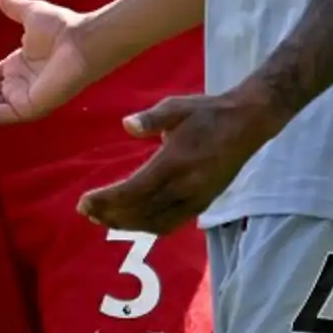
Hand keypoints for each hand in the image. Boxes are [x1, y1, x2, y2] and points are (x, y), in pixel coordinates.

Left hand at [81, 87, 277, 238]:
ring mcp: (198, 198)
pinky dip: (147, 226)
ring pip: (156, 223)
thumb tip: (127, 125)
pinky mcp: (204, 203)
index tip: (83, 201)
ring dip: (126, 224)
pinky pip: (171, 224)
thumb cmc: (208, 112)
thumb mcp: (177, 106)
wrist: (249, 122)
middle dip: (110, 214)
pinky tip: (131, 221)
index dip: (107, 200)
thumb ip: (152, 118)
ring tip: (102, 218)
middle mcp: (187, 186)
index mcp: (176, 162)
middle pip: (141, 211)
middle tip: (85, 211)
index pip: (135, 190)